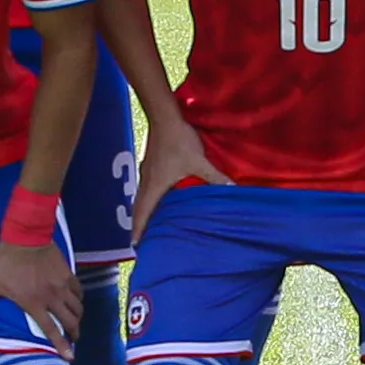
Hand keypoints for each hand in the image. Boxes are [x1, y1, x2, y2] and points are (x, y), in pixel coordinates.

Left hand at [0, 241, 82, 356]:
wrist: (25, 236)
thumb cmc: (6, 261)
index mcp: (34, 304)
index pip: (51, 330)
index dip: (62, 345)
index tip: (70, 357)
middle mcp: (52, 298)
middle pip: (71, 321)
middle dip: (75, 333)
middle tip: (75, 338)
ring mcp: (62, 285)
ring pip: (77, 307)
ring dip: (78, 317)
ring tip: (76, 321)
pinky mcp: (67, 273)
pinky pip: (78, 290)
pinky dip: (79, 298)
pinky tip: (76, 299)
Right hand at [132, 110, 228, 241]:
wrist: (165, 117)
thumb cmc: (179, 141)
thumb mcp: (199, 161)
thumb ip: (214, 177)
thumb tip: (230, 190)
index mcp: (154, 186)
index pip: (142, 214)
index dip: (138, 230)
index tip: (135, 246)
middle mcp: (147, 182)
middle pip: (139, 209)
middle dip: (139, 225)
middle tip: (141, 241)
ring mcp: (147, 172)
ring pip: (142, 198)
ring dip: (143, 212)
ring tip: (149, 224)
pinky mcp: (151, 165)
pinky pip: (147, 188)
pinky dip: (149, 199)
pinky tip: (158, 200)